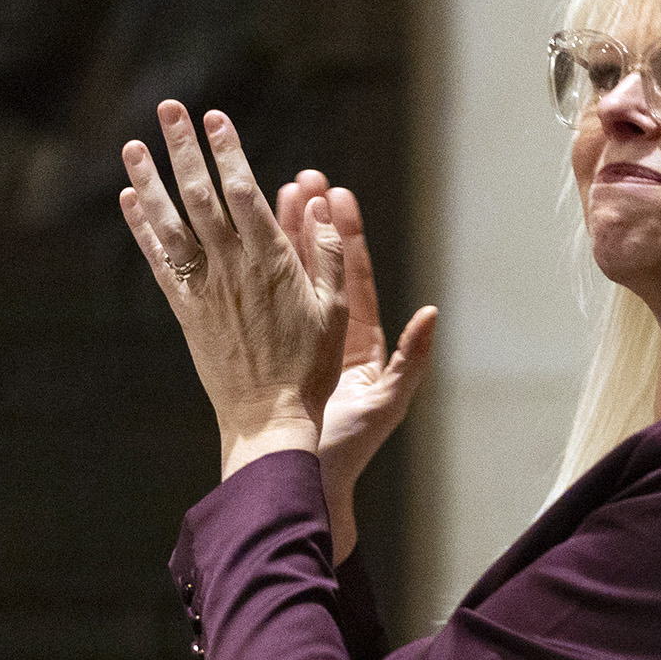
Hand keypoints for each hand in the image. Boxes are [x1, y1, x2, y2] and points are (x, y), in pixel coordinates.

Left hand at [118, 102, 347, 478]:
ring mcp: (203, 289)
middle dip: (183, 148)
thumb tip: (323, 207)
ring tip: (133, 145)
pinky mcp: (185, 311)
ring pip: (170, 223)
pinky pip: (158, 262)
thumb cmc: (310, 367)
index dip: (227, 152)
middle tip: (169, 109)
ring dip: (149, 180)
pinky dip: (141, 229)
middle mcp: (231, 267)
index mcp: (271, 261)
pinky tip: (128, 200)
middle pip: (200, 195)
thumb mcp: (336, 310)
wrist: (268, 418)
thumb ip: (329, 255)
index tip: (215, 119)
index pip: (243, 192)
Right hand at [275, 172, 436, 563]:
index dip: (344, 233)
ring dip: (276, 237)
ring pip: (283, 278)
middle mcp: (327, 333)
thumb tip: (431, 314)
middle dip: (308, 220)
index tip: (336, 193)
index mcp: (360, 339)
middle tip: (299, 178)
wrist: (306, 481)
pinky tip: (229, 244)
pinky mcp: (266, 352)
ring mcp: (294, 340)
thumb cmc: (349, 448)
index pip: (353, 273)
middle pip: (317, 265)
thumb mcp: (388, 401)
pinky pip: (256, 306)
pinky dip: (245, 276)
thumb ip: (412, 358)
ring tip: (265, 193)